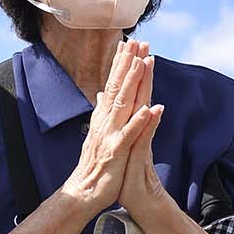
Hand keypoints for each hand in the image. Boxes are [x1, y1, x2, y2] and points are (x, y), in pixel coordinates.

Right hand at [64, 41, 160, 215]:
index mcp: (104, 117)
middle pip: (118, 87)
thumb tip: (102, 93)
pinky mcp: (116, 151)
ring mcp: (110, 135)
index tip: (130, 42)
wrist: (83, 192)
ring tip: (143, 63)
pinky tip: (149, 109)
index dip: (121, 64)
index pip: (113, 85)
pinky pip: (129, 135)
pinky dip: (139, 121)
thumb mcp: (99, 134)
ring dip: (133, 83)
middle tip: (138, 41)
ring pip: (124, 104)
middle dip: (128, 63)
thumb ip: (102, 111)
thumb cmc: (95, 165)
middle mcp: (105, 121)